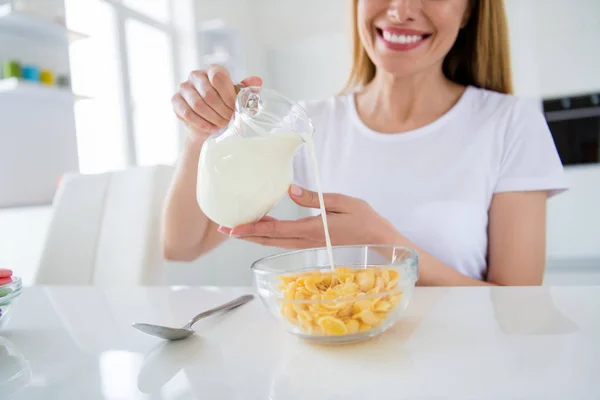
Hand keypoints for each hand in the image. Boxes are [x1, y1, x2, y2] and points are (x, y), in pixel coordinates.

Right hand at [171, 65, 262, 139]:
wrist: (209, 126)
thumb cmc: (226, 108)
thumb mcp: (239, 100)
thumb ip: (247, 90)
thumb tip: (257, 81)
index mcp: (213, 70)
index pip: (218, 77)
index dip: (228, 96)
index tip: (234, 109)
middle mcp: (196, 75)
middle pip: (208, 93)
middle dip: (221, 111)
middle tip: (229, 121)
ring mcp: (184, 87)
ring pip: (198, 104)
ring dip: (212, 118)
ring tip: (221, 125)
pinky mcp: (176, 100)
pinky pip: (187, 112)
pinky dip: (200, 123)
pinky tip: (210, 128)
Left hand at [218, 185, 399, 248]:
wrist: (380, 242)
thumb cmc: (366, 220)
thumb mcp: (343, 202)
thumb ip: (315, 198)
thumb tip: (290, 191)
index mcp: (312, 229)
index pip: (276, 230)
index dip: (253, 229)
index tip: (233, 228)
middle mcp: (306, 239)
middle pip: (270, 240)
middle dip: (245, 235)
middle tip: (224, 230)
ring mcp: (309, 243)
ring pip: (275, 242)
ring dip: (255, 237)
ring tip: (237, 230)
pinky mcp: (313, 242)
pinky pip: (285, 241)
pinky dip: (269, 236)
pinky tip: (263, 230)